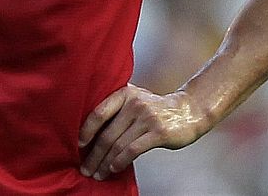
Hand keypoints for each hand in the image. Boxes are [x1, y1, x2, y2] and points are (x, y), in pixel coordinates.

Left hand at [78, 85, 209, 179]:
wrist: (189, 111)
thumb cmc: (158, 110)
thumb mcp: (137, 100)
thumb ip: (117, 110)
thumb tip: (90, 135)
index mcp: (126, 94)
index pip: (99, 112)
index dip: (85, 131)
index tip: (78, 146)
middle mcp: (135, 103)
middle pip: (107, 135)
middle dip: (93, 156)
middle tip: (86, 169)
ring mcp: (147, 117)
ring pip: (118, 145)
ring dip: (105, 164)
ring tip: (98, 174)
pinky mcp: (158, 132)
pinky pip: (133, 150)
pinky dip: (120, 162)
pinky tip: (114, 169)